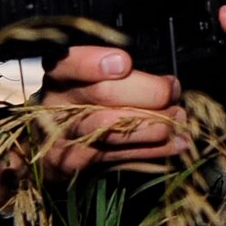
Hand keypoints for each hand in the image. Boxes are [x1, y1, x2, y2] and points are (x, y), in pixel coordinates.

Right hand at [26, 45, 188, 178]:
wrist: (47, 148)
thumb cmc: (78, 103)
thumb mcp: (87, 79)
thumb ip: (119, 75)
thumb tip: (167, 85)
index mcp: (59, 75)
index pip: (68, 63)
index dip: (93, 63)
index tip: (124, 63)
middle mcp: (57, 103)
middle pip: (102, 94)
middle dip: (147, 91)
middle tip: (172, 90)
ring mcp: (67, 136)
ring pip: (113, 128)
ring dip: (155, 123)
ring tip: (178, 116)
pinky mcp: (80, 163)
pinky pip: (122, 155)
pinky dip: (156, 150)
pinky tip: (177, 143)